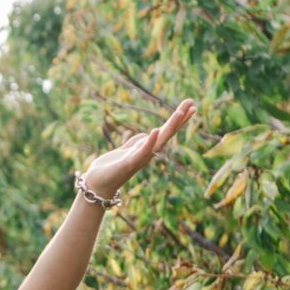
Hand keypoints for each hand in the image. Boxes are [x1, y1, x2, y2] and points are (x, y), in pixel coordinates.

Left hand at [80, 99, 196, 200]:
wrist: (97, 185)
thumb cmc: (110, 169)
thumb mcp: (125, 151)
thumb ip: (136, 142)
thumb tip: (147, 134)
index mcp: (146, 148)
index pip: (166, 131)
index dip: (178, 119)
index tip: (192, 106)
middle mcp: (147, 153)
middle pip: (167, 133)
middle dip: (180, 118)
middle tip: (192, 103)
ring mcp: (140, 158)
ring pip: (159, 141)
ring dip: (169, 127)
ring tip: (179, 113)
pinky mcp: (129, 163)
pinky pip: (141, 152)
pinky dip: (149, 142)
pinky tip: (155, 131)